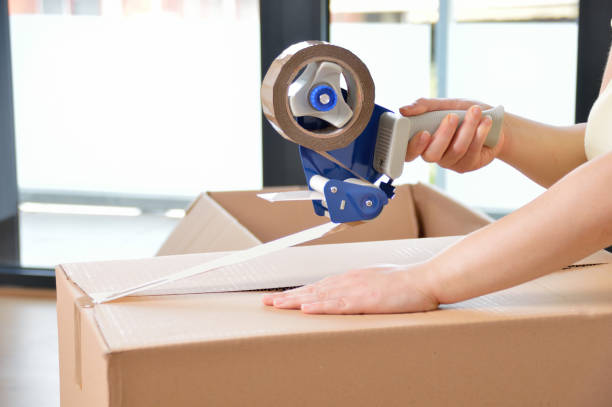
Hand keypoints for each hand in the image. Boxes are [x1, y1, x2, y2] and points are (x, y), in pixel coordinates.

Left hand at [261, 265, 438, 314]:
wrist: (424, 280)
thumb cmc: (405, 282)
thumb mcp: (378, 281)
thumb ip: (362, 287)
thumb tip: (351, 294)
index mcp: (352, 278)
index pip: (319, 286)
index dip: (299, 292)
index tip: (282, 296)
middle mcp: (348, 281)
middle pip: (312, 289)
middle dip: (288, 296)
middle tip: (267, 301)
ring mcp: (355, 290)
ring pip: (319, 296)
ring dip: (296, 300)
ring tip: (276, 305)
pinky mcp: (364, 300)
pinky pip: (338, 304)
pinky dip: (320, 306)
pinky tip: (306, 308)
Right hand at [400, 98, 505, 172]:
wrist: (492, 119)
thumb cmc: (463, 112)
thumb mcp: (444, 104)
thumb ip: (425, 106)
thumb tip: (403, 110)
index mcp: (423, 141)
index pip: (409, 152)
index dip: (414, 147)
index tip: (424, 132)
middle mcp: (434, 154)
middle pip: (432, 154)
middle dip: (444, 134)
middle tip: (453, 116)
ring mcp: (451, 162)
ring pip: (456, 150)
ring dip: (467, 128)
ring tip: (476, 111)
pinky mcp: (468, 165)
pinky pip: (472, 152)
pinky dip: (480, 134)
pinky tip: (485, 122)